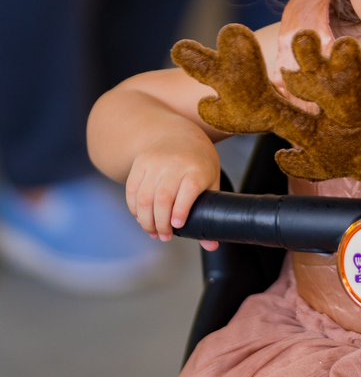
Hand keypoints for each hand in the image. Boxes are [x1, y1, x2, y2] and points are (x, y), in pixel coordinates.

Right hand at [125, 134, 220, 251]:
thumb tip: (212, 245)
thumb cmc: (198, 161)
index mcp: (196, 169)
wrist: (177, 132)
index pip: (187, 190)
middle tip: (165, 236)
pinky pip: (132, 191)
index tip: (177, 226)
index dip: (180, 210)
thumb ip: (211, 211)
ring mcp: (154, 163)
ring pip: (144, 198)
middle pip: (162, 198)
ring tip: (154, 232)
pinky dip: (135, 209)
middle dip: (160, 223)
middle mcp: (174, 164)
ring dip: (146, 220)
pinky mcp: (140, 164)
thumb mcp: (210, 180)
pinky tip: (142, 218)